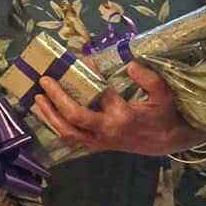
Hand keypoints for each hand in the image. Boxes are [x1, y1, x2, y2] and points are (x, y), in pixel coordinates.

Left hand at [33, 62, 199, 157]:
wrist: (167, 142)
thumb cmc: (165, 115)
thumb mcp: (164, 95)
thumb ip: (150, 79)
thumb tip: (131, 64)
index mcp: (123, 116)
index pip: (99, 92)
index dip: (89, 74)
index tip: (82, 60)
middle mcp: (107, 130)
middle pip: (74, 117)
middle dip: (56, 98)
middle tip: (45, 81)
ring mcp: (100, 141)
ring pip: (68, 133)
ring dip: (50, 116)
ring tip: (38, 99)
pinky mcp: (97, 146)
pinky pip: (72, 140)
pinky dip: (57, 127)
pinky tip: (47, 114)